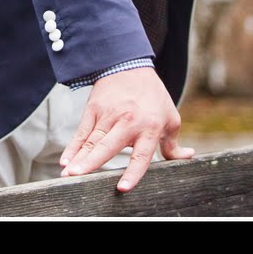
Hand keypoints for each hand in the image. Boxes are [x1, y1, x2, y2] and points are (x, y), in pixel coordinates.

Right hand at [59, 67, 194, 192]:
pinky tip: (66, 160)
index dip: (132, 172)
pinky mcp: (93, 109)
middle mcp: (128, 122)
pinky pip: (82, 132)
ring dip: (79, 158)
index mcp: (149, 128)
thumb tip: (187, 157)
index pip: (141, 155)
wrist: (129, 65)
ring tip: (68, 173)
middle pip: (107, 146)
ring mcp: (108, 115)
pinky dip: (73, 147)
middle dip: (92, 162)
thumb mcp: (170, 117)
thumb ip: (173, 143)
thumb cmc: (152, 96)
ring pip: (91, 141)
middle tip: (78, 177)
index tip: (122, 188)